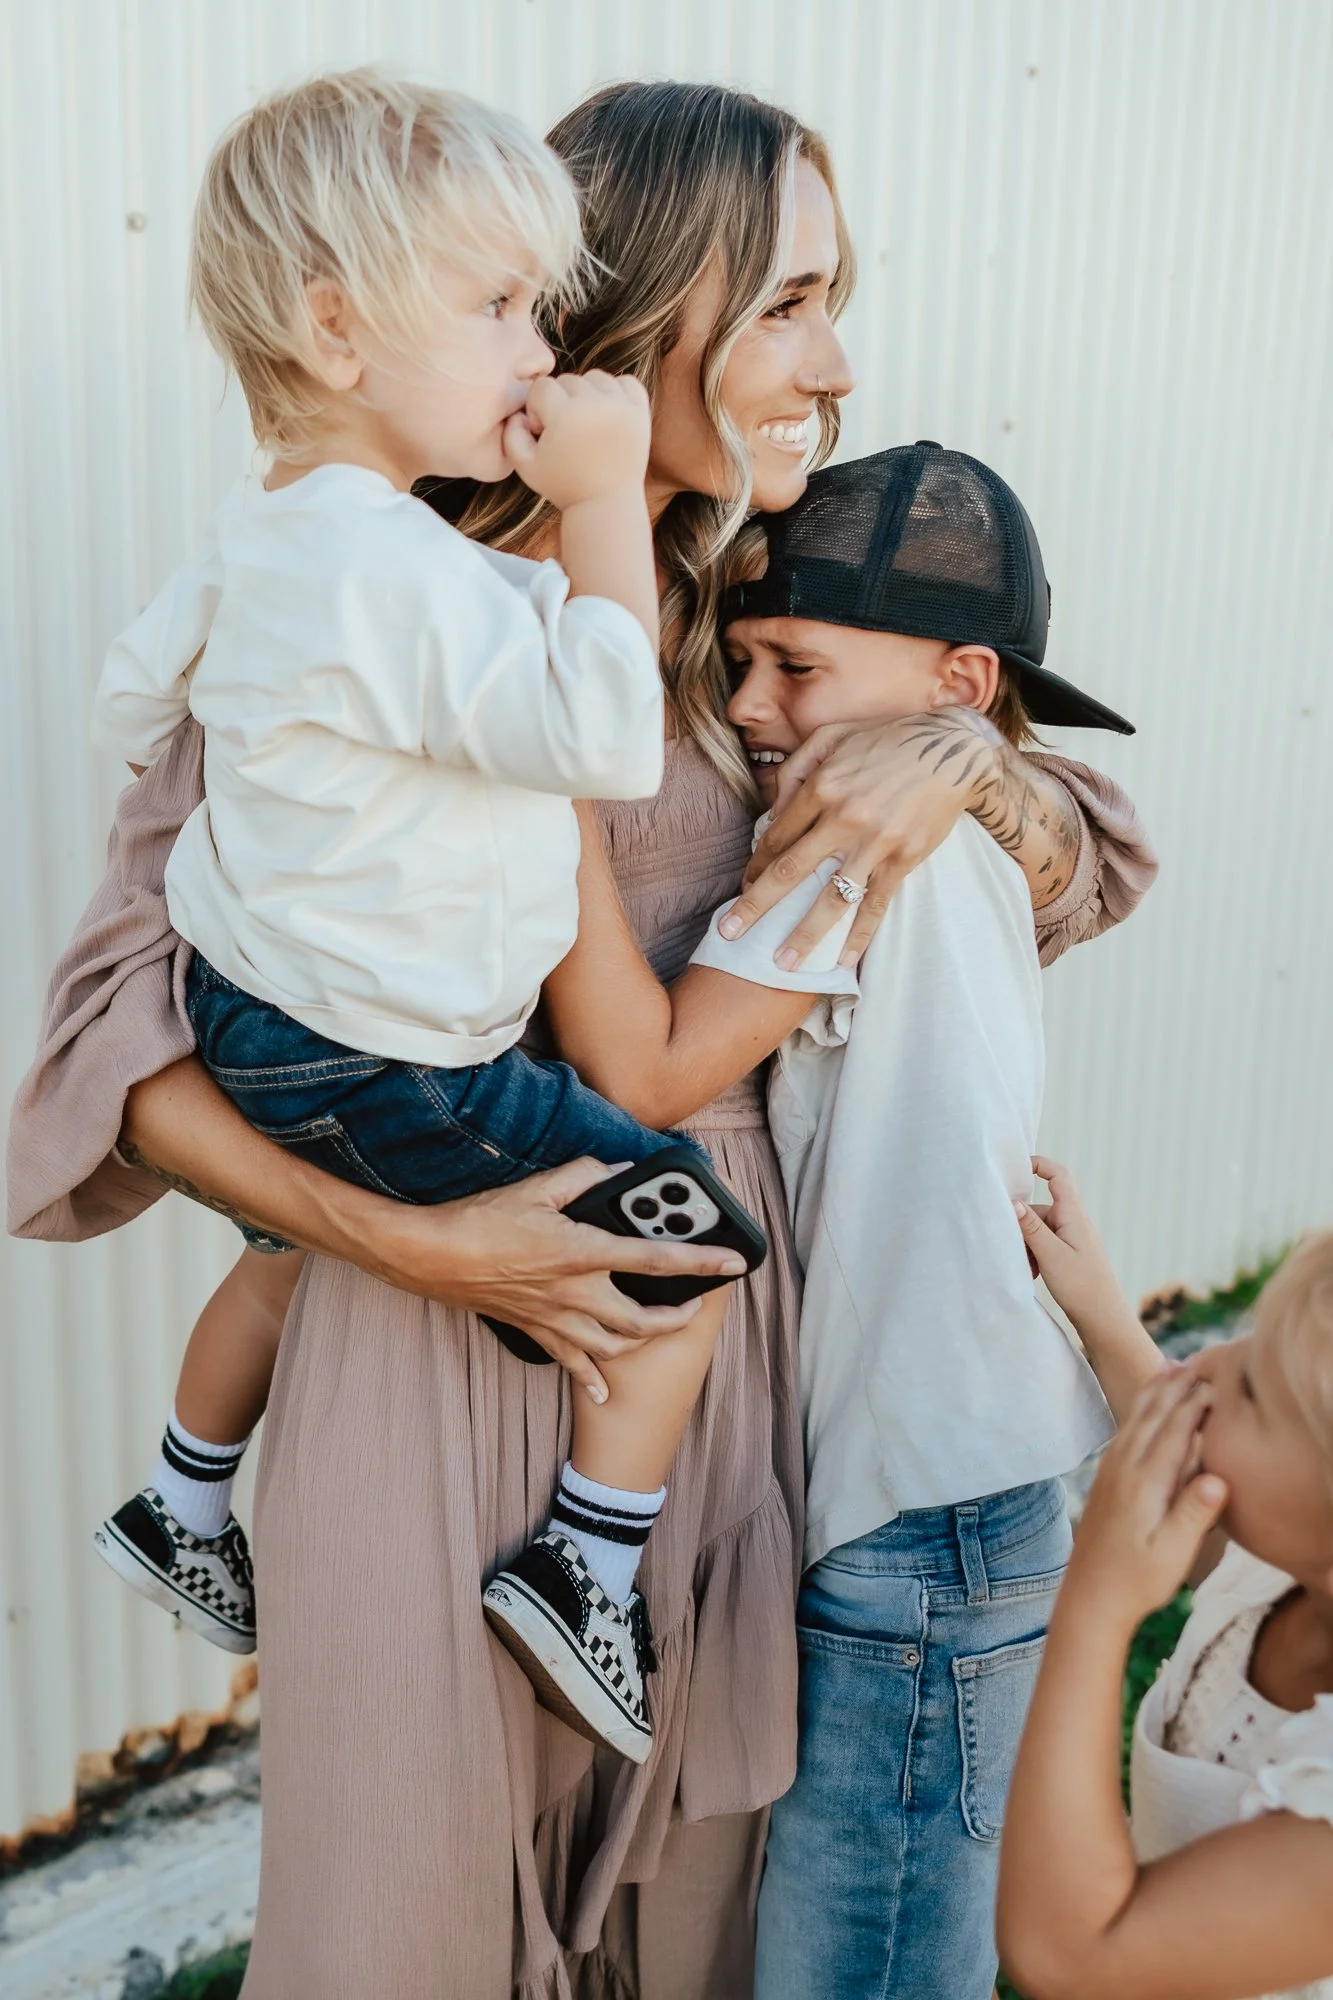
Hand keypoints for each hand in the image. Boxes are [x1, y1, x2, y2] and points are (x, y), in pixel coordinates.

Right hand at [366, 1156, 744, 1404]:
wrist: (434, 1257)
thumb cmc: (482, 1220)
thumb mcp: (538, 1186)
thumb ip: (585, 1175)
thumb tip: (617, 1170)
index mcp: (583, 1253)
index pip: (655, 1261)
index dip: (701, 1263)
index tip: (733, 1264)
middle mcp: (576, 1294)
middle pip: (643, 1321)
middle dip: (678, 1316)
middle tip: (694, 1303)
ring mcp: (556, 1319)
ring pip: (615, 1347)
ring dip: (644, 1341)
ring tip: (658, 1327)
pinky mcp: (536, 1332)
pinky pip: (572, 1365)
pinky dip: (592, 1379)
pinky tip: (604, 1389)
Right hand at [503, 371, 651, 511]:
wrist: (606, 504)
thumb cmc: (563, 486)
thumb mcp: (525, 466)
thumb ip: (510, 435)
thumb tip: (519, 412)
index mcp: (565, 415)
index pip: (542, 386)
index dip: (537, 408)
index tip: (545, 432)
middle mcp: (595, 405)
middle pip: (569, 380)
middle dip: (561, 402)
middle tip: (566, 433)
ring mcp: (621, 407)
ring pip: (595, 378)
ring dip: (587, 395)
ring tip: (585, 423)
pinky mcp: (640, 413)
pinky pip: (626, 383)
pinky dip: (616, 393)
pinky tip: (607, 415)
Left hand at [726, 711, 999, 968]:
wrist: (955, 751)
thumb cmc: (890, 740)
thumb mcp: (835, 736)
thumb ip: (797, 767)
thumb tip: (773, 808)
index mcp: (822, 786)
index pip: (777, 836)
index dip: (756, 865)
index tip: (744, 886)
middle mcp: (844, 817)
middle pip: (790, 871)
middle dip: (755, 905)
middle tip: (729, 932)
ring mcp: (875, 843)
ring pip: (831, 898)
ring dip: (803, 934)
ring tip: (782, 964)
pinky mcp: (903, 859)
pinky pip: (876, 905)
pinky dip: (860, 936)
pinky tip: (843, 961)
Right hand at [1016, 1156, 1131, 1337]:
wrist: (1103, 1318)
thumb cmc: (1081, 1285)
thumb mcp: (1050, 1254)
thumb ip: (1030, 1227)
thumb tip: (1013, 1201)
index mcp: (1073, 1216)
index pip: (1059, 1176)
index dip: (1039, 1164)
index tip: (1017, 1166)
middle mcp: (1075, 1222)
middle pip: (1041, 1209)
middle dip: (1022, 1226)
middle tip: (1014, 1249)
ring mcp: (1074, 1238)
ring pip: (1041, 1230)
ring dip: (1028, 1245)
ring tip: (1027, 1269)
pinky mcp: (1072, 1254)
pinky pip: (1047, 1245)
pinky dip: (1036, 1255)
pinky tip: (1034, 1273)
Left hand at [1065, 1369, 1227, 1629]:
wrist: (1089, 1598)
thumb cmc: (1137, 1581)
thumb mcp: (1172, 1553)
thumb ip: (1193, 1514)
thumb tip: (1216, 1479)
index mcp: (1143, 1484)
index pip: (1173, 1433)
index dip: (1193, 1406)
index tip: (1213, 1383)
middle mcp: (1123, 1470)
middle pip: (1152, 1417)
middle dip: (1175, 1388)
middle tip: (1197, 1362)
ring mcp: (1110, 1473)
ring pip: (1134, 1421)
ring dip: (1154, 1393)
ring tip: (1171, 1368)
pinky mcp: (1105, 1481)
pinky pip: (1124, 1433)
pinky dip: (1138, 1412)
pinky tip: (1144, 1408)